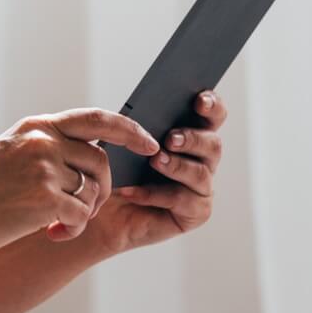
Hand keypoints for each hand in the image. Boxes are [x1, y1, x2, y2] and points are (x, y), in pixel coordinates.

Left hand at [76, 89, 225, 253]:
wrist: (98, 207)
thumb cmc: (114, 169)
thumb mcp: (123, 142)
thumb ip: (139, 127)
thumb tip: (146, 114)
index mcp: (190, 134)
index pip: (212, 115)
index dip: (212, 105)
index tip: (200, 100)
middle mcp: (201, 160)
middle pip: (213, 144)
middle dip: (193, 138)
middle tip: (170, 138)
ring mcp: (201, 187)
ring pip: (201, 173)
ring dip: (176, 166)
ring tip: (154, 161)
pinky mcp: (195, 212)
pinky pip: (183, 201)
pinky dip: (155, 195)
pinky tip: (132, 191)